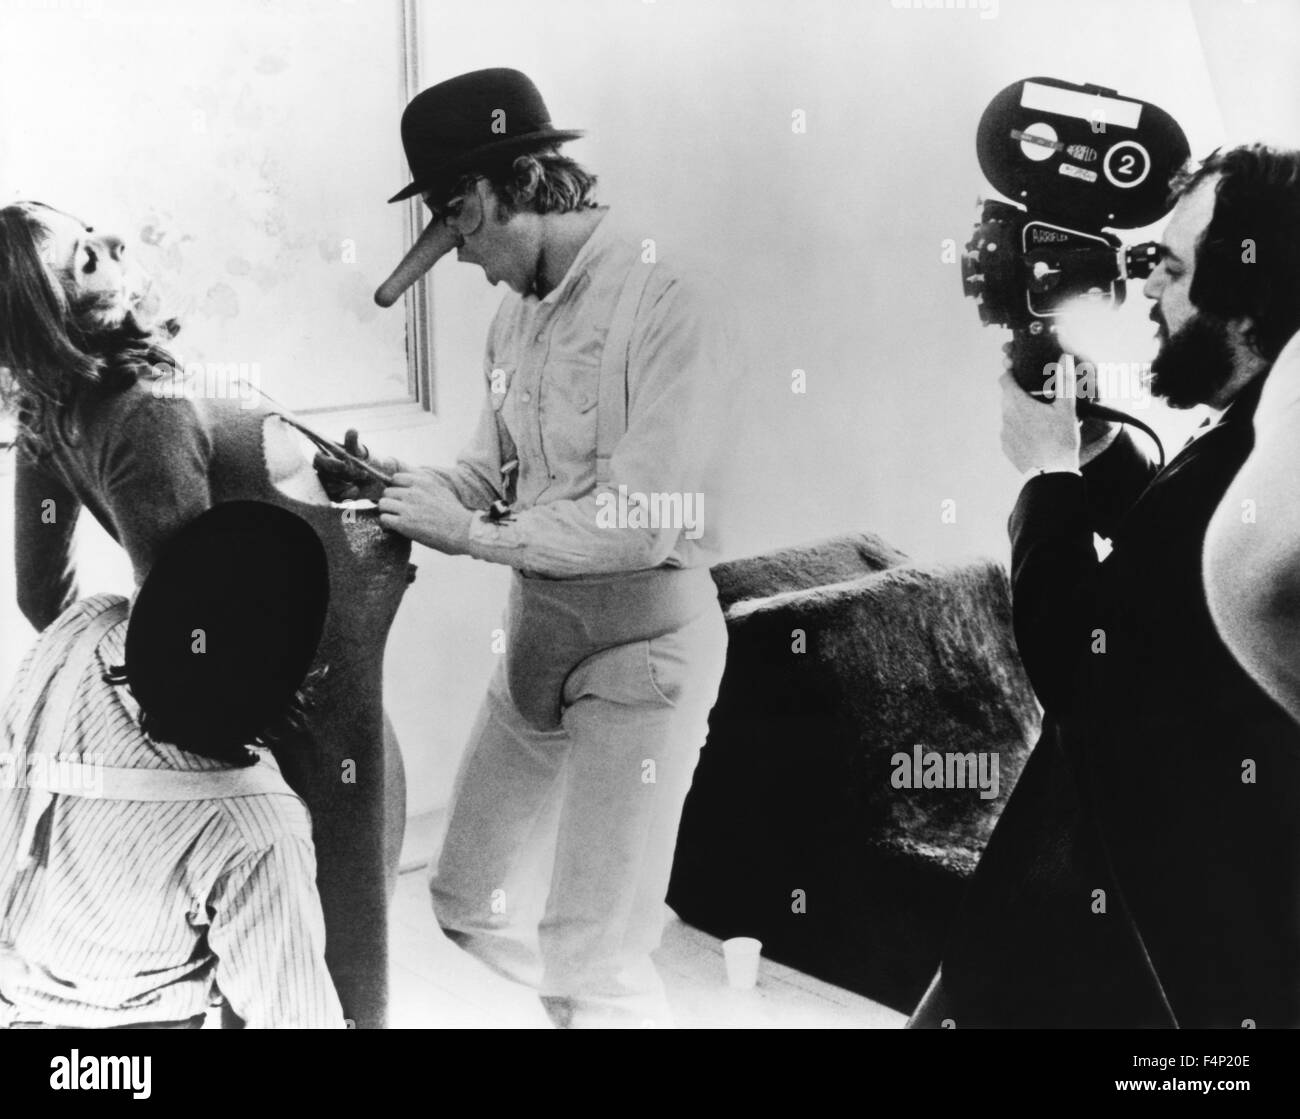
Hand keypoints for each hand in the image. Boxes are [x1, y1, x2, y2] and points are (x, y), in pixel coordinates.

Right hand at [313, 429, 406, 501]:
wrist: (376, 477)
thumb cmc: (365, 459)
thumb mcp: (360, 451)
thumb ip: (353, 442)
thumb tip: (352, 430)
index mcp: (326, 455)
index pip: (318, 459)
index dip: (329, 463)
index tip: (344, 465)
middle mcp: (323, 469)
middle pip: (322, 474)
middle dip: (341, 475)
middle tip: (359, 474)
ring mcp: (327, 482)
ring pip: (328, 487)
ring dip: (344, 486)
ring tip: (358, 482)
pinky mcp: (333, 495)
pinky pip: (335, 498)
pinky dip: (347, 495)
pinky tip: (356, 490)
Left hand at [378, 472, 474, 553]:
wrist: (464, 532)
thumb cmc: (455, 514)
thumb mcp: (441, 490)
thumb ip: (425, 485)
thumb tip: (409, 483)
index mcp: (423, 482)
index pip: (396, 478)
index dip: (397, 488)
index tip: (401, 497)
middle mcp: (413, 492)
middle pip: (388, 491)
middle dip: (392, 501)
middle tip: (399, 511)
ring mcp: (408, 507)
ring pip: (383, 504)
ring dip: (387, 512)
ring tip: (396, 519)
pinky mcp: (404, 524)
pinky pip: (384, 518)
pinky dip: (387, 524)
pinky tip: (396, 528)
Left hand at [999, 357, 1080, 475]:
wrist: (1051, 473)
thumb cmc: (1060, 438)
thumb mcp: (1067, 408)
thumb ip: (1065, 380)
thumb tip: (1065, 357)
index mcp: (1017, 403)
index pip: (1005, 379)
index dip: (1010, 372)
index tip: (1017, 369)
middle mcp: (1005, 416)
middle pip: (1008, 397)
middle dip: (1020, 393)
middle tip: (1038, 397)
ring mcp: (1004, 433)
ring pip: (1009, 415)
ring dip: (1020, 413)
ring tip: (1041, 419)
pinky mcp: (1006, 447)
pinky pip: (1010, 432)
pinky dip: (1020, 430)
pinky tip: (1036, 435)